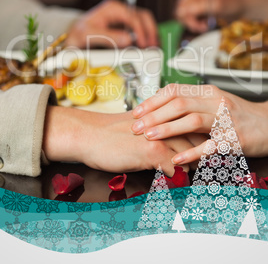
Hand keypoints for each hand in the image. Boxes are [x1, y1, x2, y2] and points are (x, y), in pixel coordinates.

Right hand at [42, 106, 203, 176]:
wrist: (89, 135)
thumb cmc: (110, 132)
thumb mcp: (137, 126)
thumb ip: (155, 129)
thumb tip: (168, 142)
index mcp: (161, 114)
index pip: (191, 125)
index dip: (202, 138)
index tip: (208, 149)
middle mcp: (164, 123)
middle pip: (196, 139)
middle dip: (203, 154)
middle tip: (208, 166)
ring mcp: (159, 137)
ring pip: (189, 154)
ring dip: (194, 167)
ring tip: (197, 176)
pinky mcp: (151, 152)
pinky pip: (175, 167)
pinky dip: (180, 177)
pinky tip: (178, 182)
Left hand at [66, 0, 157, 48]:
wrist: (74, 38)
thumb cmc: (79, 34)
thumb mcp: (89, 35)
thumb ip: (108, 37)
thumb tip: (129, 40)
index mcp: (112, 8)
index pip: (132, 17)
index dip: (140, 31)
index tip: (143, 44)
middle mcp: (121, 10)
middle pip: (143, 17)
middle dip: (150, 31)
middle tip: (153, 46)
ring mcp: (125, 18)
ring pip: (145, 22)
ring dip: (151, 34)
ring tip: (154, 47)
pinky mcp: (127, 27)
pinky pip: (142, 29)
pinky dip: (148, 37)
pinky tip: (150, 46)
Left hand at [131, 84, 267, 164]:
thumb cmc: (237, 115)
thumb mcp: (214, 101)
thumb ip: (191, 102)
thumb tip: (161, 106)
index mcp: (207, 92)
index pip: (174, 91)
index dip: (152, 101)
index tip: (136, 112)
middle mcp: (215, 102)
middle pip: (179, 104)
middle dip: (154, 116)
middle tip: (135, 127)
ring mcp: (225, 120)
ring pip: (192, 120)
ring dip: (168, 129)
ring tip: (149, 137)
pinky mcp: (234, 139)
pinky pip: (210, 145)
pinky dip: (191, 152)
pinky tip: (176, 158)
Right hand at [175, 0, 242, 32]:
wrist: (240, 8)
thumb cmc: (230, 5)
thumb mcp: (215, 6)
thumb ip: (197, 8)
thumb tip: (179, 11)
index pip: (180, 6)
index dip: (186, 18)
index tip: (197, 26)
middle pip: (180, 11)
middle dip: (190, 22)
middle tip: (202, 28)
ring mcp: (194, 0)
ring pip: (184, 16)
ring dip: (194, 24)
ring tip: (205, 26)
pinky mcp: (197, 8)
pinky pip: (190, 18)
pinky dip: (196, 24)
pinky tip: (205, 24)